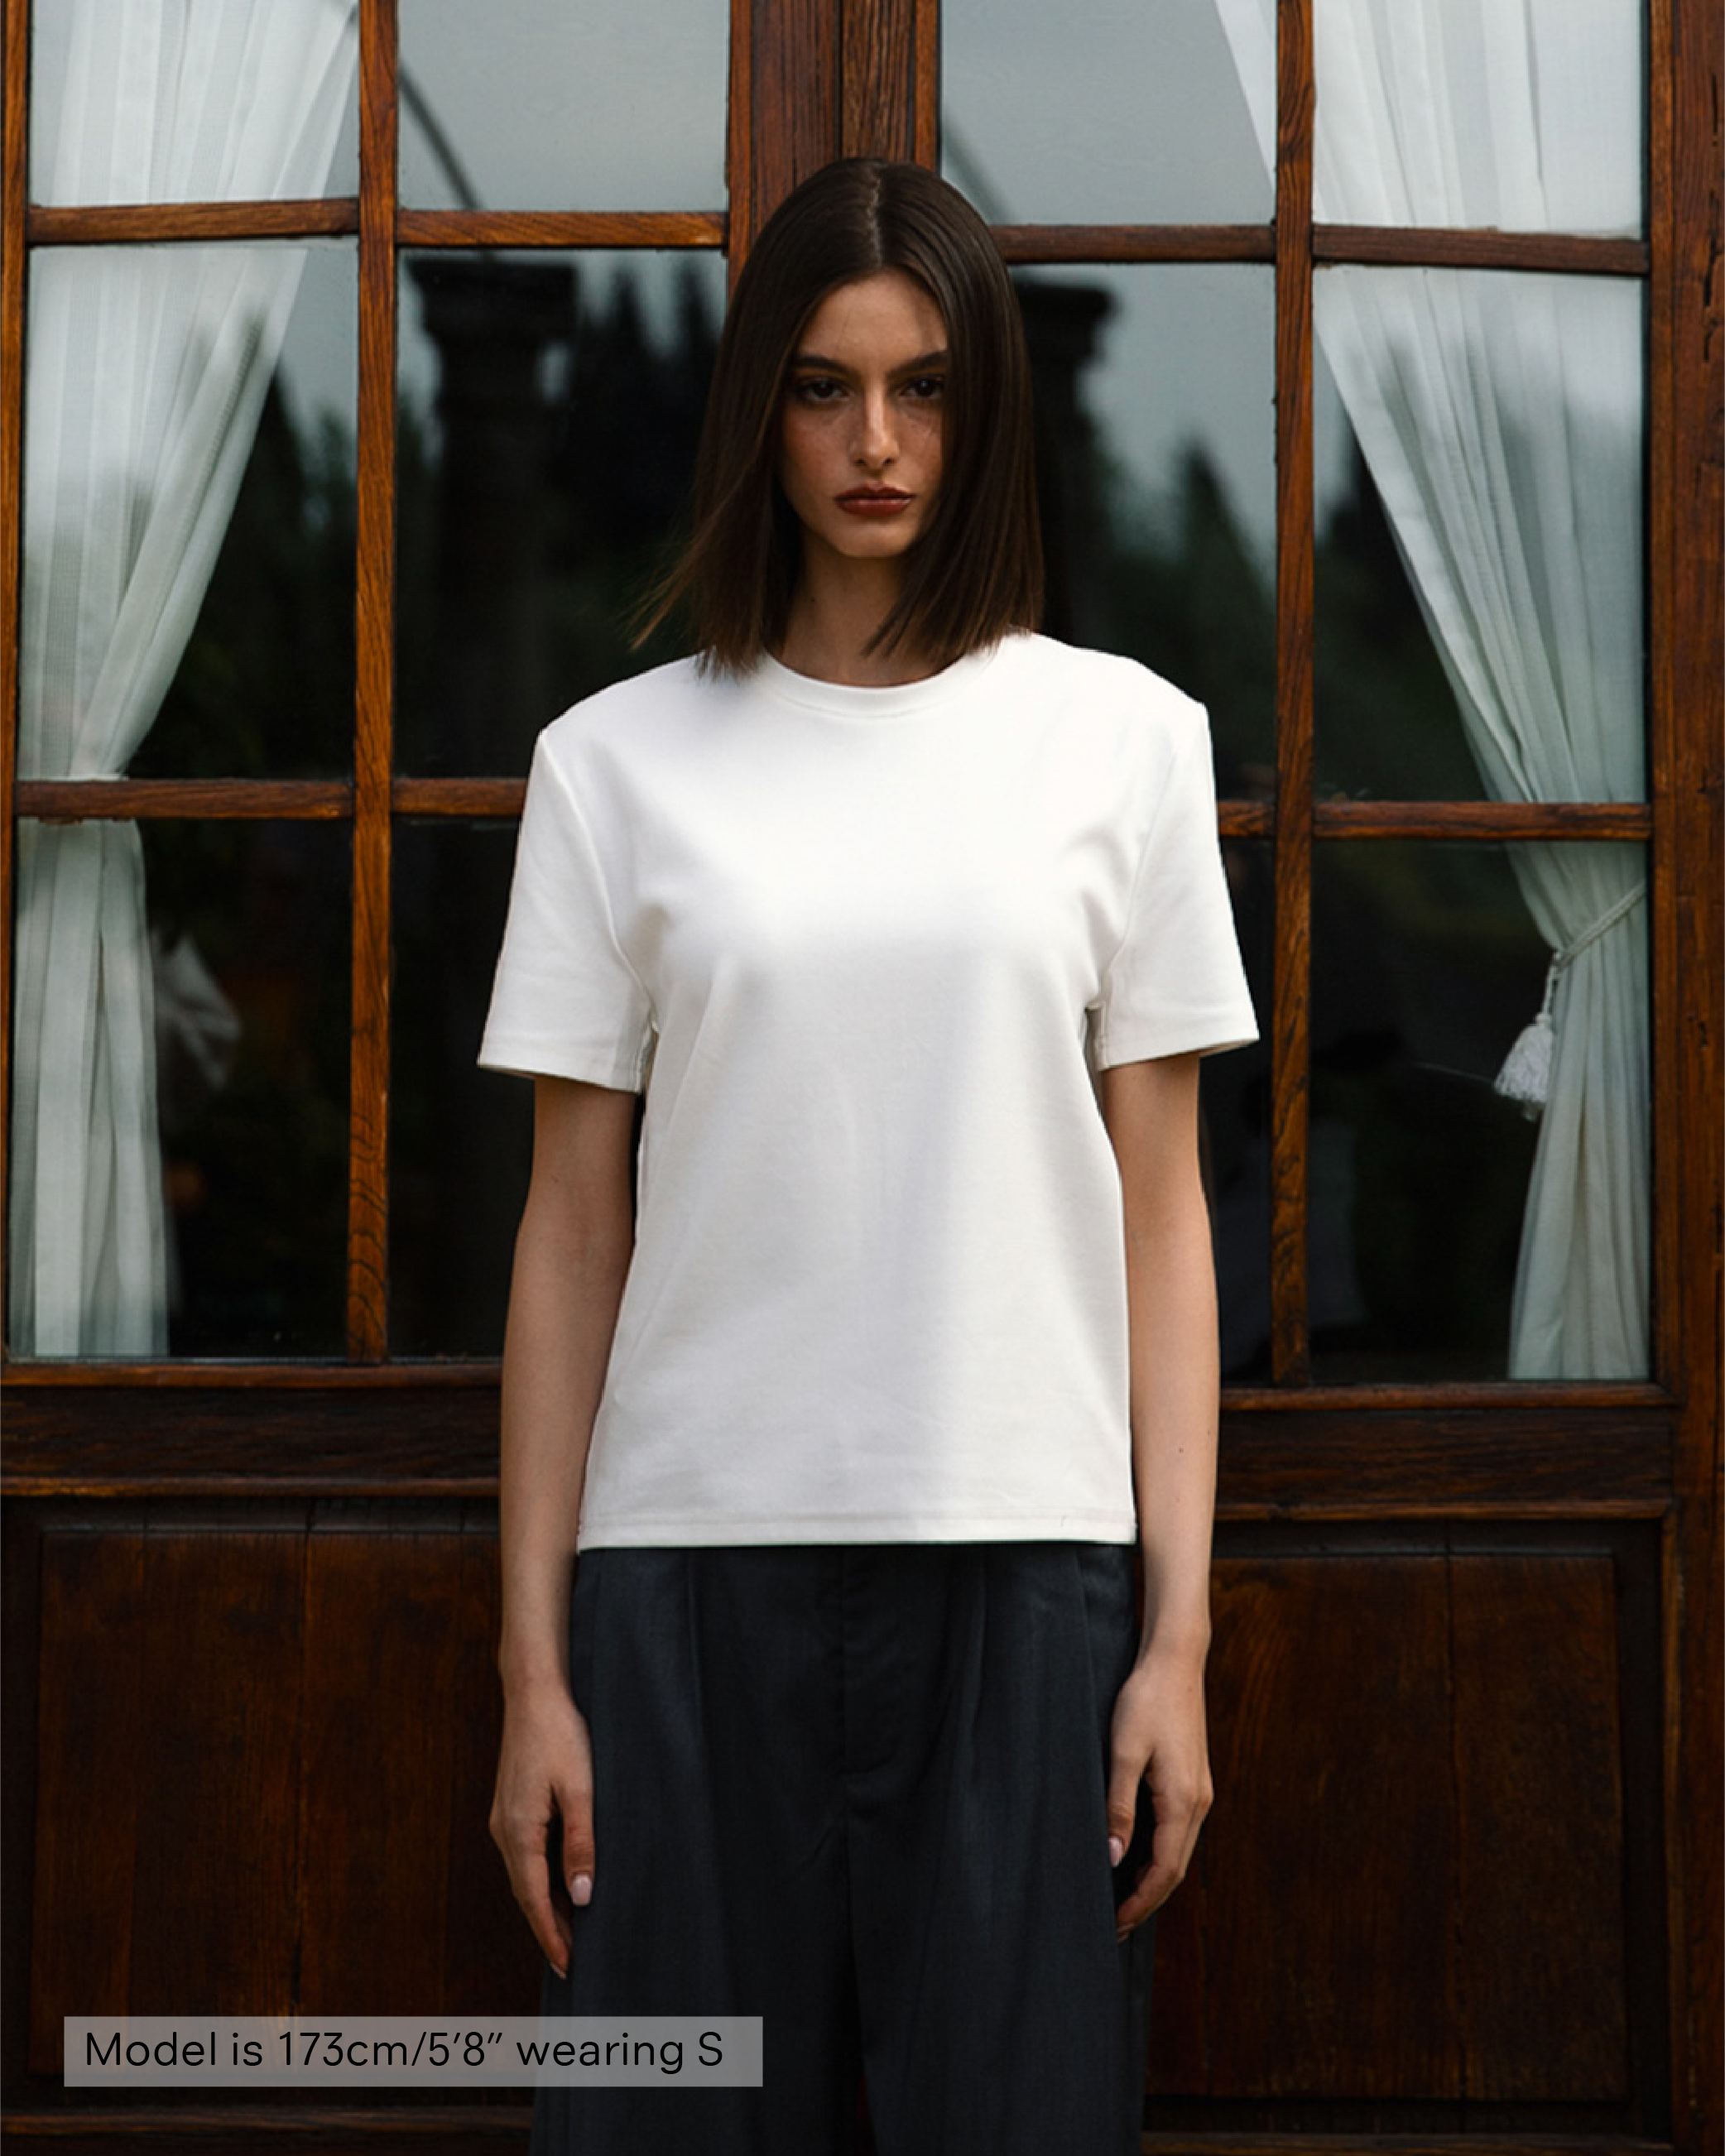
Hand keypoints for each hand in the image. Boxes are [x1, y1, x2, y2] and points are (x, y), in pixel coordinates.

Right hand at [489, 1680, 594, 1976]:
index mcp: (519, 1830)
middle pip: (524, 1893)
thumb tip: (582, 1896)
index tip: (567, 1966)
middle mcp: (503, 1830)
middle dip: (546, 1928)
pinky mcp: (510, 1807)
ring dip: (543, 1904)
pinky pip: (523, 1856)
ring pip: (522, 1876)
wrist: (533, 1693)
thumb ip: (581, 1843)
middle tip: (571, 1960)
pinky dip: (539, 1879)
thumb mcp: (580, 1789)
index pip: (534, 1899)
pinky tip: (558, 1884)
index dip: (551, 1935)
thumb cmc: (560, 1734)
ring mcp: (503, 1819)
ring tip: (569, 1931)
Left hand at [1105, 1645, 1212, 1938]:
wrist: (1175, 1661)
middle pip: (1175, 1869)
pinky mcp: (1193, 1781)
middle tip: (1116, 1926)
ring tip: (1124, 1899)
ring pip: (1179, 1852)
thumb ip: (1119, 1806)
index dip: (1141, 1903)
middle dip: (1147, 1901)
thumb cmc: (1146, 1701)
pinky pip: (1179, 1832)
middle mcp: (1199, 1803)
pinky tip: (1139, 1857)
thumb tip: (1115, 1857)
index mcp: (1183, 1801)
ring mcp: (1200, 1792)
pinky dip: (1160, 1855)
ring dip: (1154, 1880)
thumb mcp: (1124, 1752)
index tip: (1117, 1925)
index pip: (1165, 1871)